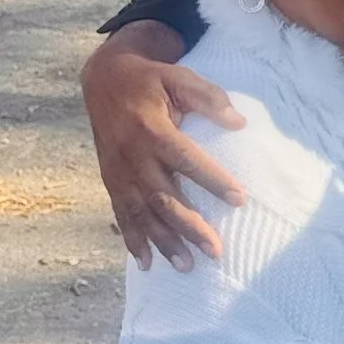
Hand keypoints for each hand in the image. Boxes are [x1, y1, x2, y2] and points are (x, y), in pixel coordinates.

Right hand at [84, 25, 246, 267]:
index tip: (240, 199)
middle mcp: (132, 154)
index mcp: (151, 128)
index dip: (212, 180)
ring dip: (163, 242)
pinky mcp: (110, 178)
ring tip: (186, 266)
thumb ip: (209, 98)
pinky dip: (132, 239)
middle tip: (215, 250)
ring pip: (141, 212)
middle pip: (163, 197)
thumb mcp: (179, 77)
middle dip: (189, 226)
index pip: (186, 159)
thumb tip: (239, 122)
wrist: (103, 77)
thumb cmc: (150, 79)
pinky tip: (146, 263)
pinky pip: (120, 213)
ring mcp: (118, 169)